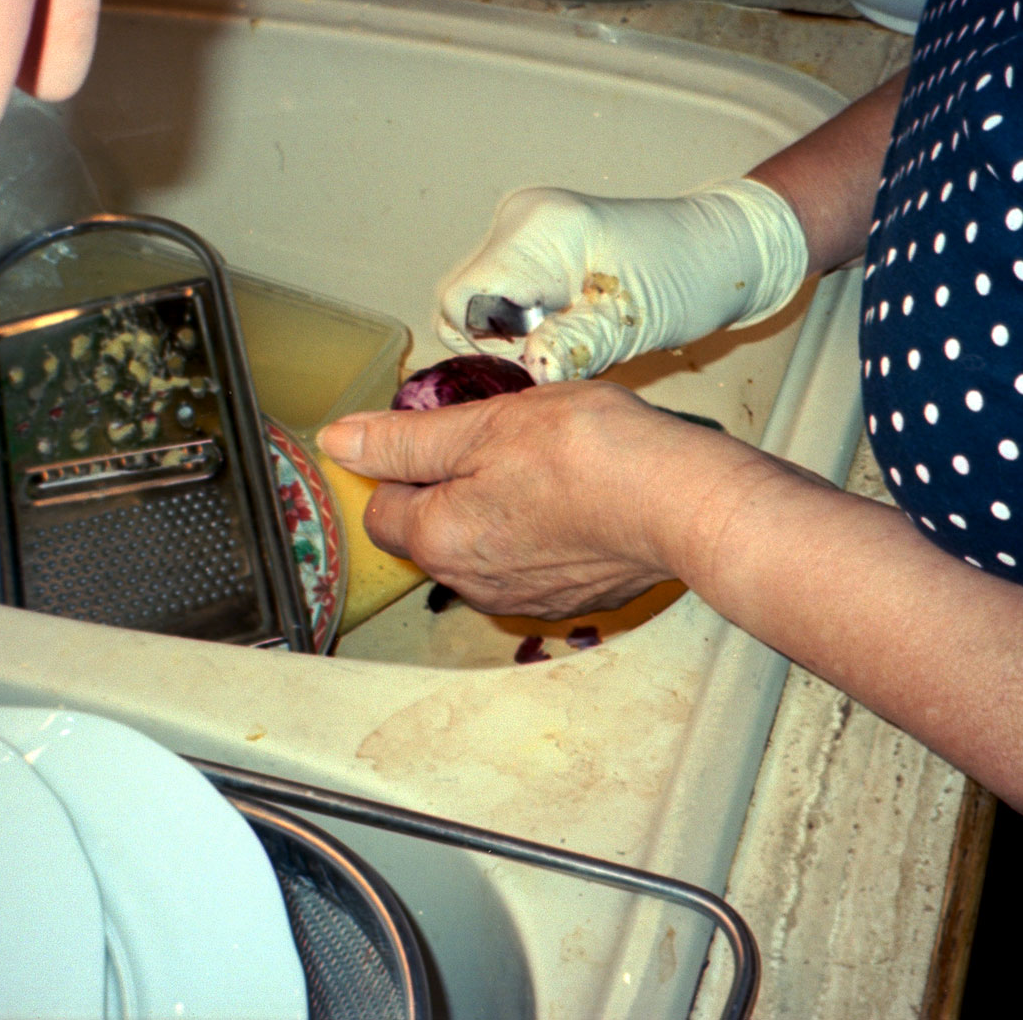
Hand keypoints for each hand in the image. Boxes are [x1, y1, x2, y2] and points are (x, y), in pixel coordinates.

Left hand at [316, 381, 767, 618]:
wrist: (682, 503)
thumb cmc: (587, 454)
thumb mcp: (483, 424)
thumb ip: (405, 439)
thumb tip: (339, 440)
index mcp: (438, 539)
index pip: (381, 507)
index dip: (402, 463)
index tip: (441, 433)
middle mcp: (472, 583)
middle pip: (432, 530)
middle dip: (452, 486)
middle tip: (501, 440)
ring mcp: (526, 597)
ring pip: (484, 547)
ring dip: (499, 509)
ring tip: (545, 465)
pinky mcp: (572, 598)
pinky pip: (534, 561)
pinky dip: (544, 532)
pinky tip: (577, 498)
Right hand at [435, 179, 808, 381]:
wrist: (723, 249)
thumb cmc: (691, 276)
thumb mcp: (633, 322)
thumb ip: (575, 346)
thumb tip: (529, 371)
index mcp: (539, 228)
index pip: (463, 300)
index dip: (490, 345)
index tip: (540, 359)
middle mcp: (521, 219)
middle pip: (462, 303)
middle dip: (499, 344)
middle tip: (560, 356)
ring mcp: (524, 228)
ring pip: (478, 303)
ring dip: (512, 337)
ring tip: (571, 340)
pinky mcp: (532, 245)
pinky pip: (501, 295)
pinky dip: (523, 323)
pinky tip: (568, 328)